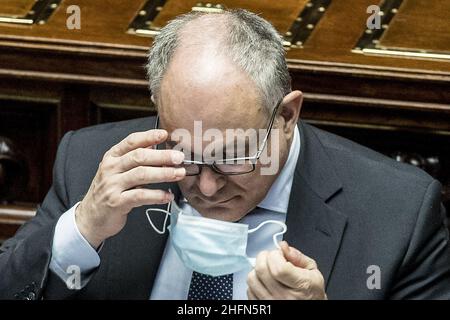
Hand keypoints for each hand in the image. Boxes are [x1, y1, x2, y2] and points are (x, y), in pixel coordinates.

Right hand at [75, 129, 185, 247]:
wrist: (91, 217)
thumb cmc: (110, 191)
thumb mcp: (118, 170)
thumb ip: (135, 158)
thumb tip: (155, 145)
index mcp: (112, 157)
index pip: (131, 141)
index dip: (149, 136)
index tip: (165, 134)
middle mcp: (111, 168)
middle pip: (139, 157)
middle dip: (162, 156)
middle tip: (179, 157)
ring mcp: (112, 185)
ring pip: (141, 174)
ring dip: (164, 174)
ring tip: (179, 174)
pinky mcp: (116, 202)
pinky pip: (140, 196)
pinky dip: (157, 195)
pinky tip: (168, 196)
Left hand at [247, 241, 326, 299]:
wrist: (310, 309)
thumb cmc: (311, 292)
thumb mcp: (313, 272)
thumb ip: (298, 257)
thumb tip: (283, 246)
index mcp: (301, 286)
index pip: (278, 268)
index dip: (275, 255)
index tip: (279, 254)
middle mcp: (285, 297)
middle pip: (261, 270)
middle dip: (264, 257)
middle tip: (272, 258)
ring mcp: (272, 303)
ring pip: (252, 279)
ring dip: (257, 270)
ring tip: (268, 270)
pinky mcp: (263, 306)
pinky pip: (249, 290)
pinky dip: (255, 282)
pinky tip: (265, 281)